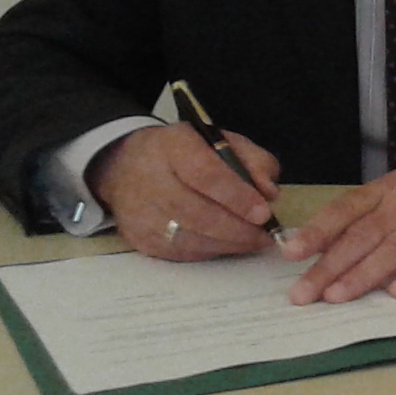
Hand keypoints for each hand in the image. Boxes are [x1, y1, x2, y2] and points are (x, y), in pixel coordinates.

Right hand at [88, 123, 283, 259]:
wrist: (125, 167)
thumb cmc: (184, 153)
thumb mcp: (222, 141)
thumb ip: (253, 160)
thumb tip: (270, 193)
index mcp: (173, 147)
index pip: (206, 175)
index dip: (237, 197)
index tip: (264, 213)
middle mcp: (151, 181)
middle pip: (198, 213)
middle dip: (238, 228)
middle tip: (265, 235)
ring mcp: (141, 214)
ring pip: (191, 238)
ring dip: (228, 244)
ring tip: (253, 241)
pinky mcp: (139, 239)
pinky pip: (181, 252)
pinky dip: (210, 251)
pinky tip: (228, 244)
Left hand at [279, 143, 395, 303]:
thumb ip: (374, 213)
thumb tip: (332, 245)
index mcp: (390, 190)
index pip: (346, 210)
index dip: (317, 232)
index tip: (290, 255)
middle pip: (363, 235)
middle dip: (329, 266)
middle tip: (303, 294)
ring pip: (395, 248)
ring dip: (364, 273)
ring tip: (337, 296)